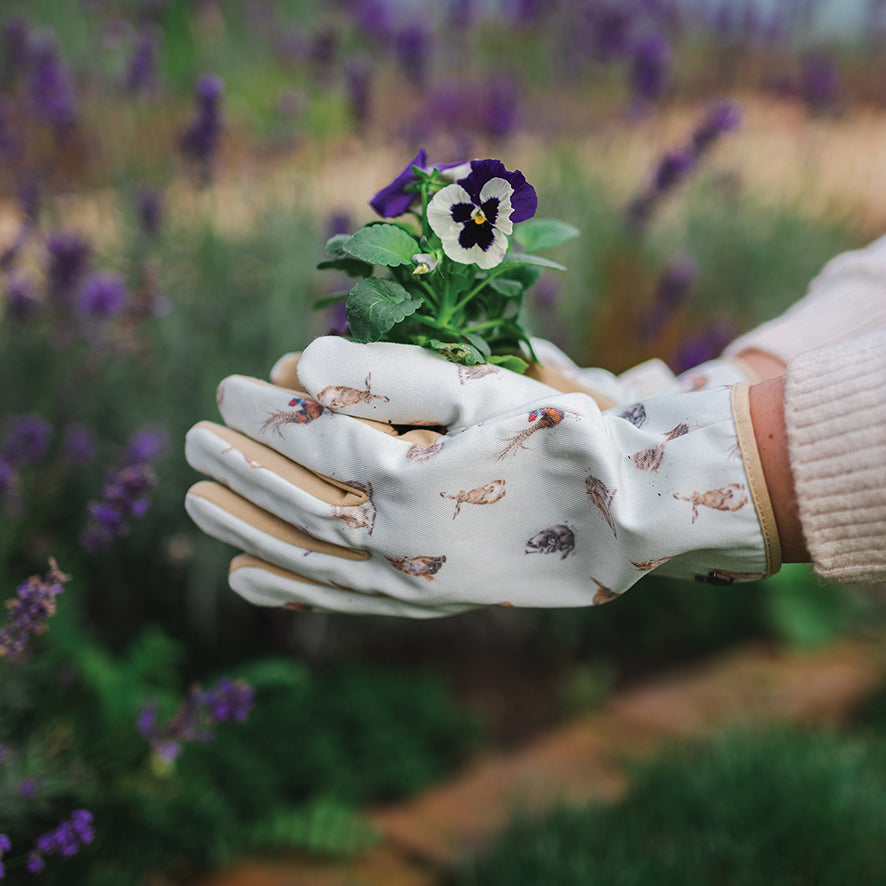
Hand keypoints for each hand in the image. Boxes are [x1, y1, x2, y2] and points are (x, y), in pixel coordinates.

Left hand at [184, 338, 780, 616]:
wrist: (624, 513)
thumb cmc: (556, 436)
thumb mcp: (477, 386)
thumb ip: (385, 373)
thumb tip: (299, 367)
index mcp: (409, 480)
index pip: (312, 443)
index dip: (263, 414)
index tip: (227, 388)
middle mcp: (398, 540)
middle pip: (295, 502)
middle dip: (238, 467)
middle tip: (191, 441)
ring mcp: (408, 581)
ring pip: (306, 556)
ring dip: (246, 528)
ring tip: (199, 505)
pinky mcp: (424, 603)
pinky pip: (341, 600)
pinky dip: (290, 589)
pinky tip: (249, 579)